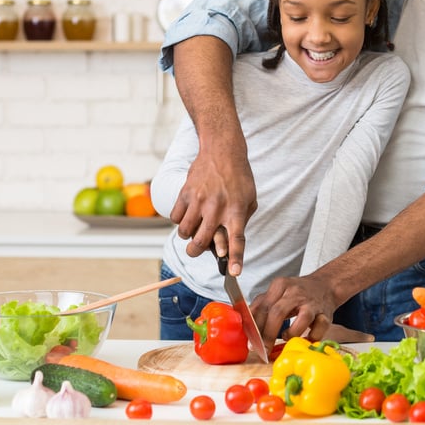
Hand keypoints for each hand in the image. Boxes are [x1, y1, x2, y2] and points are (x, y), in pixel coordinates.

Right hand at [169, 139, 256, 274]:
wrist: (222, 150)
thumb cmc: (239, 177)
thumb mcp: (250, 199)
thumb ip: (241, 221)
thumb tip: (229, 244)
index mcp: (237, 210)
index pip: (237, 240)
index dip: (236, 258)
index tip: (234, 273)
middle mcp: (217, 208)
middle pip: (201, 242)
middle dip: (196, 252)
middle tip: (196, 249)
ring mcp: (199, 200)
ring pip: (184, 232)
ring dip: (187, 236)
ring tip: (193, 228)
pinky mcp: (185, 193)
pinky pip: (174, 217)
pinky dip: (179, 220)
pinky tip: (187, 214)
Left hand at [251, 274, 338, 344]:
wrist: (325, 285)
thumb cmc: (297, 293)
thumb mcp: (277, 293)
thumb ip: (261, 305)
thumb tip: (244, 323)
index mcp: (280, 286)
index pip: (263, 307)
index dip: (255, 327)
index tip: (251, 343)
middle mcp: (296, 292)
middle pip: (278, 312)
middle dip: (268, 334)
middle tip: (263, 349)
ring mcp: (312, 302)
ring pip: (303, 318)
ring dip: (292, 333)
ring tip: (287, 338)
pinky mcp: (326, 313)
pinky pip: (320, 327)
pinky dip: (312, 337)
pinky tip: (306, 339)